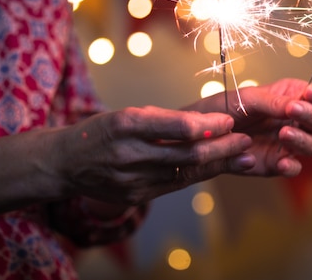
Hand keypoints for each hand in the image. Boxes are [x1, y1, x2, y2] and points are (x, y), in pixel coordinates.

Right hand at [59, 106, 255, 205]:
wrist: (65, 164)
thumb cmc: (101, 132)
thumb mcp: (126, 114)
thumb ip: (163, 121)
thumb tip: (205, 122)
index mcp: (125, 125)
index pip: (176, 127)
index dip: (207, 125)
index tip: (229, 120)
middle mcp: (128, 154)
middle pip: (185, 153)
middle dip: (221, 147)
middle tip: (245, 140)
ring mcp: (131, 180)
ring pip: (184, 172)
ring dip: (217, 163)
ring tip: (243, 155)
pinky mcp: (135, 197)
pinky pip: (174, 185)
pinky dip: (199, 174)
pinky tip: (217, 166)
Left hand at [187, 78, 311, 176]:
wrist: (203, 133)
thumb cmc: (227, 108)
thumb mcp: (248, 98)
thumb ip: (273, 102)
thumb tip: (295, 106)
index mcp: (296, 97)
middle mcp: (299, 121)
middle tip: (292, 110)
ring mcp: (290, 144)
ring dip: (302, 139)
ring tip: (283, 133)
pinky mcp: (278, 164)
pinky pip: (294, 167)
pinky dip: (292, 166)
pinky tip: (283, 162)